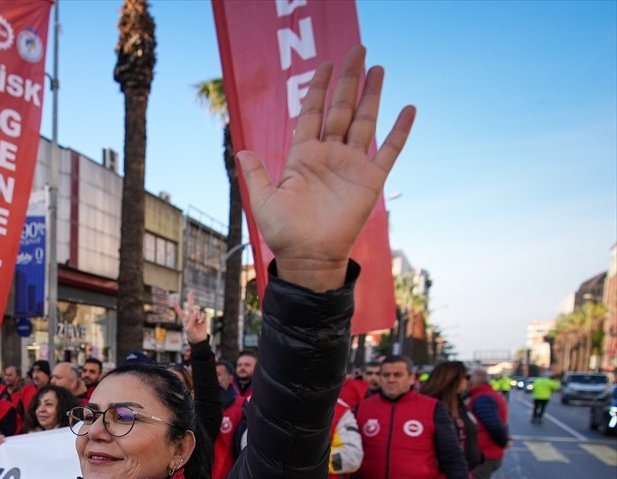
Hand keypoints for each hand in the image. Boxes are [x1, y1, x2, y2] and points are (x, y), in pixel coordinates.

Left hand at [171, 290, 208, 344]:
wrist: (199, 340)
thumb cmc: (192, 336)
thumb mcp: (189, 329)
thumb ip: (191, 320)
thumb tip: (195, 312)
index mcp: (185, 319)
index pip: (180, 312)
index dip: (177, 306)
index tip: (174, 300)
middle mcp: (190, 317)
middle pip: (190, 306)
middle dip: (190, 299)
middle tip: (191, 292)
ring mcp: (197, 317)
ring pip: (197, 310)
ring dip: (197, 315)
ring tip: (198, 322)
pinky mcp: (202, 319)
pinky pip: (202, 314)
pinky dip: (202, 317)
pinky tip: (201, 322)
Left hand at [238, 46, 415, 291]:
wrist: (308, 257)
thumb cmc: (284, 232)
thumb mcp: (263, 200)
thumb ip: (256, 174)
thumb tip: (242, 149)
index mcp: (303, 155)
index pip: (312, 112)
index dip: (319, 88)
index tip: (326, 65)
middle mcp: (329, 155)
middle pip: (341, 108)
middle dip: (348, 80)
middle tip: (358, 50)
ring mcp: (351, 165)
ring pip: (364, 121)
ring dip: (372, 95)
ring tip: (378, 68)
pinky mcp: (370, 180)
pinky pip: (389, 150)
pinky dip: (400, 130)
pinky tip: (409, 108)